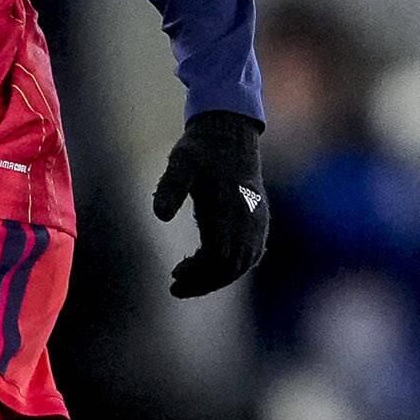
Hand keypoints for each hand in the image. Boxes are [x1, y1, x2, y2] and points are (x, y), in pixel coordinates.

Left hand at [151, 109, 268, 298]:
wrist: (230, 134)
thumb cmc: (200, 150)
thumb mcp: (180, 162)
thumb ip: (170, 187)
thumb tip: (159, 215)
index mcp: (229, 207)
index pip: (218, 256)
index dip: (198, 273)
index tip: (174, 276)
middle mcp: (248, 217)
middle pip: (231, 265)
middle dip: (203, 282)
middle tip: (176, 286)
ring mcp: (257, 219)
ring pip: (243, 263)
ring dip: (217, 277)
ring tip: (187, 278)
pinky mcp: (260, 219)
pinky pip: (252, 254)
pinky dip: (232, 267)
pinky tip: (208, 266)